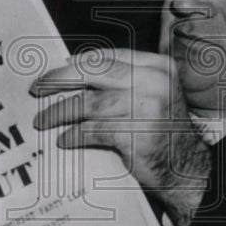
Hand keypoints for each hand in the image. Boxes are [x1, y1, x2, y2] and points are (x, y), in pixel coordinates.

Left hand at [31, 49, 210, 225]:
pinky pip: (93, 131)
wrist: (188, 169)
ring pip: (89, 104)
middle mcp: (154, 83)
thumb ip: (124, 82)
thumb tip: (74, 73)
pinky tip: (63, 139)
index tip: (57, 69)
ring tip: (42, 120)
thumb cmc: (164, 132)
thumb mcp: (152, 96)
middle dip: (60, 79)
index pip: (109, 56)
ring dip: (59, 112)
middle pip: (94, 72)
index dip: (78, 62)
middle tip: (38, 88)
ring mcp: (146, 108)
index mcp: (158, 68)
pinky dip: (74, 135)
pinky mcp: (136, 135)